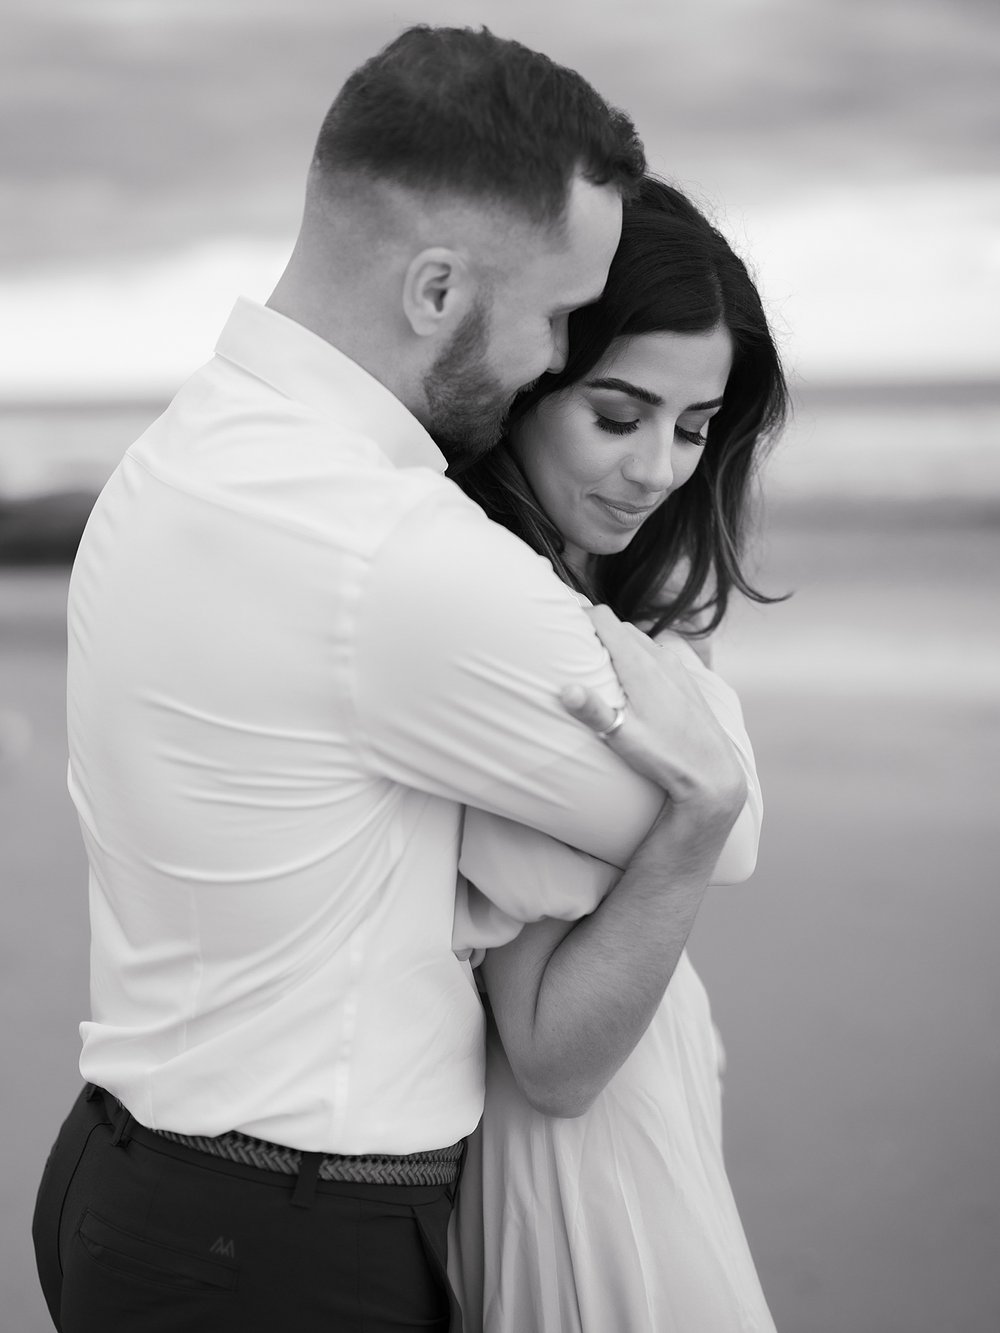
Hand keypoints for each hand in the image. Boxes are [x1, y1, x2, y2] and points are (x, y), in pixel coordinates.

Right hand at [560, 605, 745, 812]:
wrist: (712, 772)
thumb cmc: (666, 757)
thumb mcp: (624, 737)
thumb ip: (594, 711)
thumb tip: (566, 690)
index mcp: (640, 665)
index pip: (604, 619)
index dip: (580, 616)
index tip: (562, 625)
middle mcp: (659, 658)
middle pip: (619, 626)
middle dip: (595, 631)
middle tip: (573, 648)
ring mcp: (675, 667)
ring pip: (639, 640)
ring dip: (617, 644)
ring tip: (598, 664)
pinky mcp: (684, 679)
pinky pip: (655, 654)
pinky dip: (636, 656)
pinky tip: (630, 683)